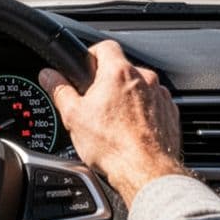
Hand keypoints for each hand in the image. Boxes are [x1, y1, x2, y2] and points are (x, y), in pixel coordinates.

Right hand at [40, 40, 187, 203]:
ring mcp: (161, 96)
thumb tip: (48, 76)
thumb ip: (60, 90)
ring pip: (139, 89)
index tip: (85, 69)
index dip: (92, 55)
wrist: (147, 173)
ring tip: (114, 124)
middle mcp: (145, 79)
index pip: (105, 46)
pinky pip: (153, 106)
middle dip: (108, 83)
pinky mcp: (171, 114)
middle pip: (122, 69)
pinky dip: (143, 114)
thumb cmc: (113, 146)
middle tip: (95, 104)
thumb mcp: (74, 117)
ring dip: (127, 99)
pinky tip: (131, 133)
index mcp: (119, 72)